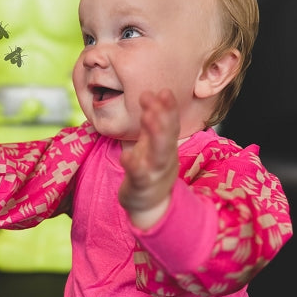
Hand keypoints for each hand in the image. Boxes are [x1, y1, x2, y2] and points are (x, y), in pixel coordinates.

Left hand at [119, 89, 179, 229]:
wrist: (149, 206)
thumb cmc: (149, 169)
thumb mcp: (152, 144)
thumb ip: (153, 120)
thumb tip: (152, 93)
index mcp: (166, 146)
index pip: (171, 124)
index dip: (169, 108)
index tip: (164, 91)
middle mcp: (164, 158)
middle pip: (168, 136)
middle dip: (164, 117)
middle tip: (157, 98)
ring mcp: (154, 172)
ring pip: (158, 154)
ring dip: (155, 135)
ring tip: (148, 117)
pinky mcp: (141, 186)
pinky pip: (139, 175)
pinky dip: (133, 164)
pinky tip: (126, 155)